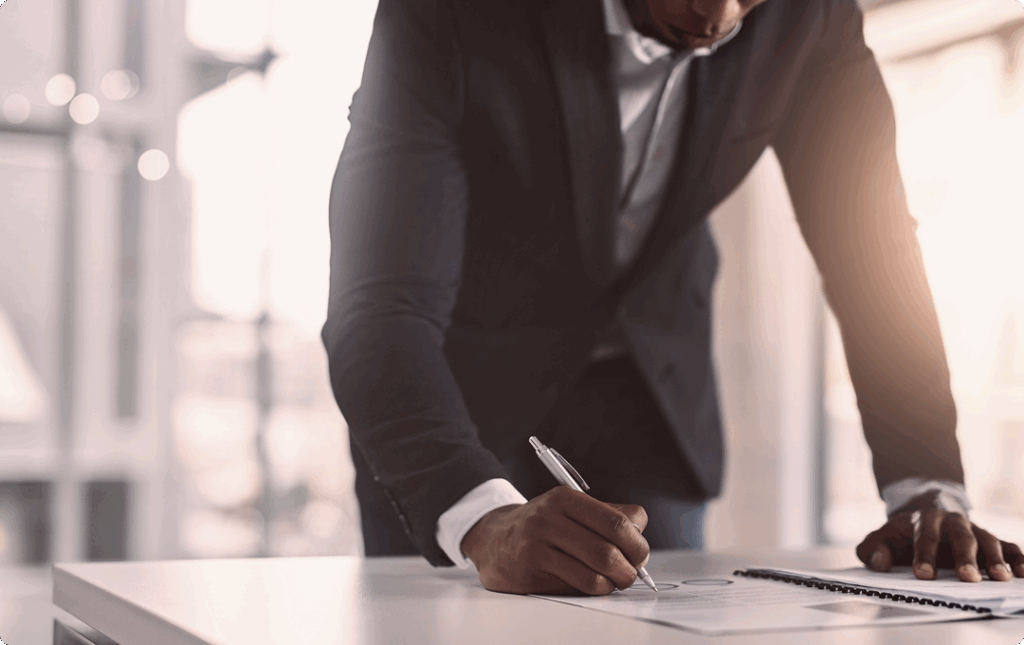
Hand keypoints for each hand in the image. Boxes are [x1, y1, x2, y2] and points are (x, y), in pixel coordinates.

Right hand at [460, 486, 649, 594]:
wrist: (496, 540)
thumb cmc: (545, 525)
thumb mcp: (572, 508)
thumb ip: (608, 514)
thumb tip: (639, 532)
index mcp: (564, 498)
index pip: (616, 522)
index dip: (636, 543)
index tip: (640, 554)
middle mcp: (548, 519)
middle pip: (607, 551)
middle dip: (629, 568)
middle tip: (632, 573)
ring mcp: (536, 547)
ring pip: (594, 574)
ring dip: (614, 582)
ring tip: (615, 580)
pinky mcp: (530, 573)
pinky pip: (577, 588)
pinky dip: (596, 590)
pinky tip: (595, 584)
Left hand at [856, 491, 1023, 581]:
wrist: (923, 518)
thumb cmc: (901, 536)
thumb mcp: (880, 539)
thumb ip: (872, 549)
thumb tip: (880, 563)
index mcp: (924, 520)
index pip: (924, 537)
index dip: (924, 556)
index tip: (923, 575)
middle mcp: (952, 522)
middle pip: (961, 537)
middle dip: (965, 558)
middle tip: (968, 578)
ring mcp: (974, 530)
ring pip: (988, 540)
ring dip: (994, 559)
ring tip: (999, 578)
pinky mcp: (990, 541)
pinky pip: (1009, 547)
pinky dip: (1017, 558)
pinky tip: (1021, 573)